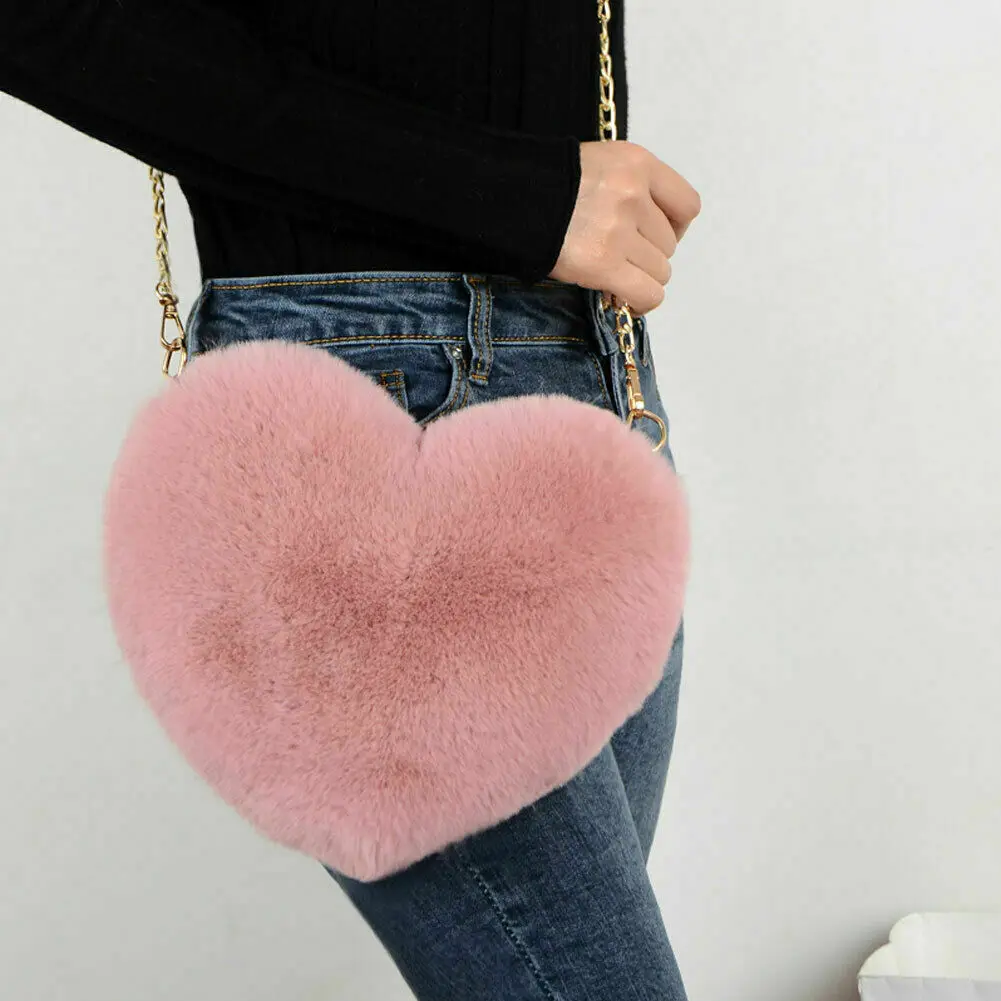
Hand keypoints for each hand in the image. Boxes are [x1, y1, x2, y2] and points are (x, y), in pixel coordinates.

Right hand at [549, 140, 700, 316]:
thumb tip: (653, 235)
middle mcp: (633, 194)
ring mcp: (618, 230)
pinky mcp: (603, 264)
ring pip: (660, 272)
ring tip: (615, 277)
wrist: (507, 198)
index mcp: (637, 163)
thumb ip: (631, 188)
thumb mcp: (599, 165)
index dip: (676, 228)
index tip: (655, 237)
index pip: (686, 206)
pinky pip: (647, 293)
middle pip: (669, 245)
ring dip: (641, 279)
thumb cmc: (547, 185)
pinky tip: (627, 301)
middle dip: (648, 256)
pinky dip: (641, 302)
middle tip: (621, 259)